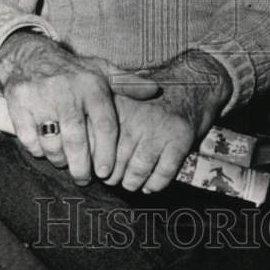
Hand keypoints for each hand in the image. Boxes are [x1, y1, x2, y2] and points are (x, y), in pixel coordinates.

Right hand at [0, 32, 156, 184]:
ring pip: (52, 143)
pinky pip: (30, 139)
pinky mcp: (18, 103)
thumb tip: (156, 90)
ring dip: (60, 160)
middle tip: (84, 177)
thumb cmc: (72, 71)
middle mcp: (66, 90)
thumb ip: (128, 84)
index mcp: (91, 85)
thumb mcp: (101, 72)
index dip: (107, 153)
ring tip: (65, 162)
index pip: (105, 126)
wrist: (29, 56)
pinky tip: (45, 149)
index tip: (106, 172)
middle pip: (76, 141)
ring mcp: (40, 96)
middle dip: (82, 167)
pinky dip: (38, 150)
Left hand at [105, 50, 231, 192]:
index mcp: (117, 106)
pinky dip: (155, 184)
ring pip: (137, 171)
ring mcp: (159, 128)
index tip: (94, 168)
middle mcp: (136, 117)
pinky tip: (151, 184)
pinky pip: (162, 174)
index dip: (92, 161)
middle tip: (112, 179)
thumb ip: (100, 122)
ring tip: (130, 183)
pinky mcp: (180, 140)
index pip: (94, 142)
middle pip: (115, 161)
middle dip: (112, 176)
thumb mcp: (122, 100)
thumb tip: (78, 153)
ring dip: (132, 183)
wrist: (190, 85)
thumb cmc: (148, 101)